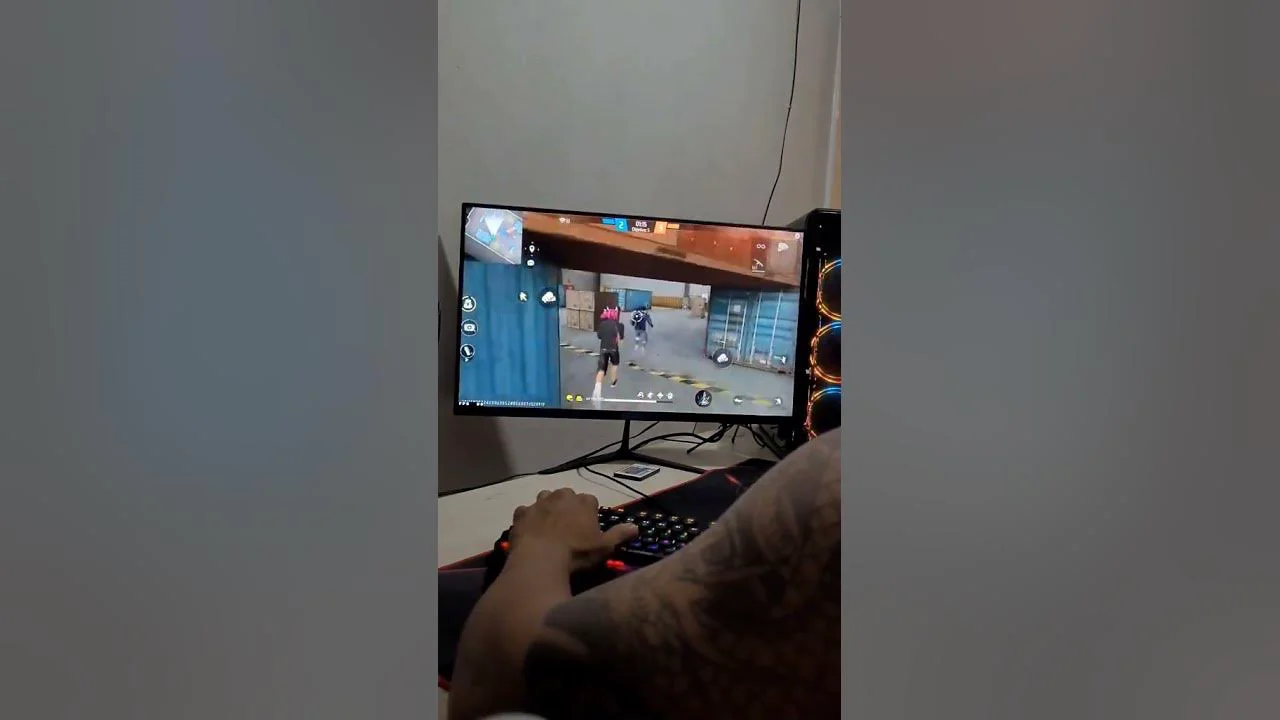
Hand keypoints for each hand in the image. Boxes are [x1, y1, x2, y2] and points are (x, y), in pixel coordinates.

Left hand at [509, 489, 638, 571]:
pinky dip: (529, 518)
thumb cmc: (577, 552)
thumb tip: (636, 527)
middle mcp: (562, 496)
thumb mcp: (604, 547)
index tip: (588, 528)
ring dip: (548, 507)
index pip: (591, 501)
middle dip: (568, 507)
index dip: (589, 514)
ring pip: (545, 498)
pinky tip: (531, 530)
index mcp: (584, 502)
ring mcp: (539, 503)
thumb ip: (619, 535)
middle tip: (569, 527)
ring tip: (550, 525)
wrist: (540, 559)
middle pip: (567, 496)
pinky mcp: (521, 513)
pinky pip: (526, 511)